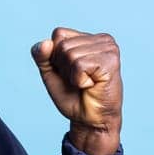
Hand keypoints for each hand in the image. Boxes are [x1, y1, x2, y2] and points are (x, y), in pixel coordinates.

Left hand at [31, 26, 122, 154]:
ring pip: (70, 54)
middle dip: (64, 68)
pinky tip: (92, 85)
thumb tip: (45, 43)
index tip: (69, 72)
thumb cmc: (73, 96)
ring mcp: (108, 48)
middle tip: (79, 81)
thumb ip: (42, 56)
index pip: (59, 34)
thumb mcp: (51, 73)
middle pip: (63, 45)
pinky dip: (79, 80)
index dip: (56, 57)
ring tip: (86, 83)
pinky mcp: (111, 61)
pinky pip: (80, 65)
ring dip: (72, 76)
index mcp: (89, 38)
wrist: (89, 120)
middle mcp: (102, 39)